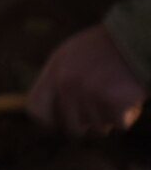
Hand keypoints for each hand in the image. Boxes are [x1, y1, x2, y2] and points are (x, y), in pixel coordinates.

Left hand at [28, 24, 145, 138]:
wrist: (133, 40)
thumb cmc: (101, 50)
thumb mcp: (68, 57)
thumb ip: (55, 81)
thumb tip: (44, 109)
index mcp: (53, 73)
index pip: (36, 110)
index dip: (50, 122)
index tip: (61, 123)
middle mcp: (66, 85)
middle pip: (72, 129)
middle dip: (87, 127)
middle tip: (98, 115)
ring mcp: (89, 95)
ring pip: (99, 129)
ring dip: (109, 119)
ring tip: (114, 96)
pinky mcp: (113, 103)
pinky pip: (120, 126)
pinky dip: (127, 117)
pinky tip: (128, 99)